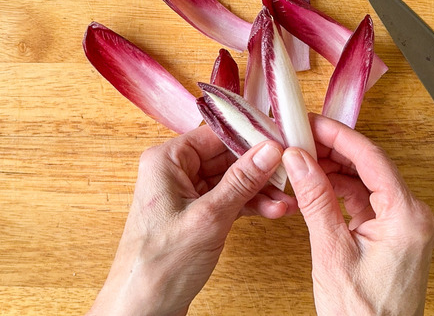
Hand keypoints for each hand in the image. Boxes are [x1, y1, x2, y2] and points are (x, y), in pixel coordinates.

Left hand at [88, 126, 295, 315]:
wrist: (143, 309)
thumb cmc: (159, 266)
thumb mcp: (209, 217)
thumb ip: (241, 181)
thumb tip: (269, 150)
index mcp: (166, 161)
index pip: (216, 135)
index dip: (251, 137)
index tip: (282, 142)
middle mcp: (174, 172)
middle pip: (227, 158)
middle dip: (261, 169)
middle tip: (290, 175)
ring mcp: (186, 195)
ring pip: (232, 181)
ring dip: (260, 191)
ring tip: (286, 202)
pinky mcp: (196, 216)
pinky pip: (229, 201)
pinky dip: (250, 206)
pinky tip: (273, 211)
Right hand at [282, 114, 433, 315]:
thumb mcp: (332, 253)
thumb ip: (317, 201)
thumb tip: (300, 161)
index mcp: (408, 217)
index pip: (372, 159)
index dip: (339, 135)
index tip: (312, 123)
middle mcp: (414, 217)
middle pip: (371, 166)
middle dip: (334, 150)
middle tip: (301, 137)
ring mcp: (406, 226)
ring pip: (368, 182)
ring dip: (336, 169)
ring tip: (303, 159)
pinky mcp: (395, 235)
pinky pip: (368, 201)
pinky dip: (342, 191)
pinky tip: (318, 184)